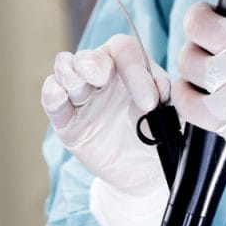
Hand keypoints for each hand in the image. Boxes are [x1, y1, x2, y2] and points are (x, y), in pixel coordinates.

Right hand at [41, 34, 170, 196]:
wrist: (145, 174)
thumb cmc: (160, 137)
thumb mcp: (173, 115)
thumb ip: (170, 97)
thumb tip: (160, 87)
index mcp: (131, 70)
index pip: (125, 51)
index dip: (135, 71)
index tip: (150, 103)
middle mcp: (104, 78)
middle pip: (91, 56)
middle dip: (94, 63)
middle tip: (102, 77)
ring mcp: (83, 97)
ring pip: (67, 70)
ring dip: (70, 72)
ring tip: (80, 86)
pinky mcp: (67, 120)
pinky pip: (53, 100)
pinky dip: (52, 93)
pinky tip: (58, 94)